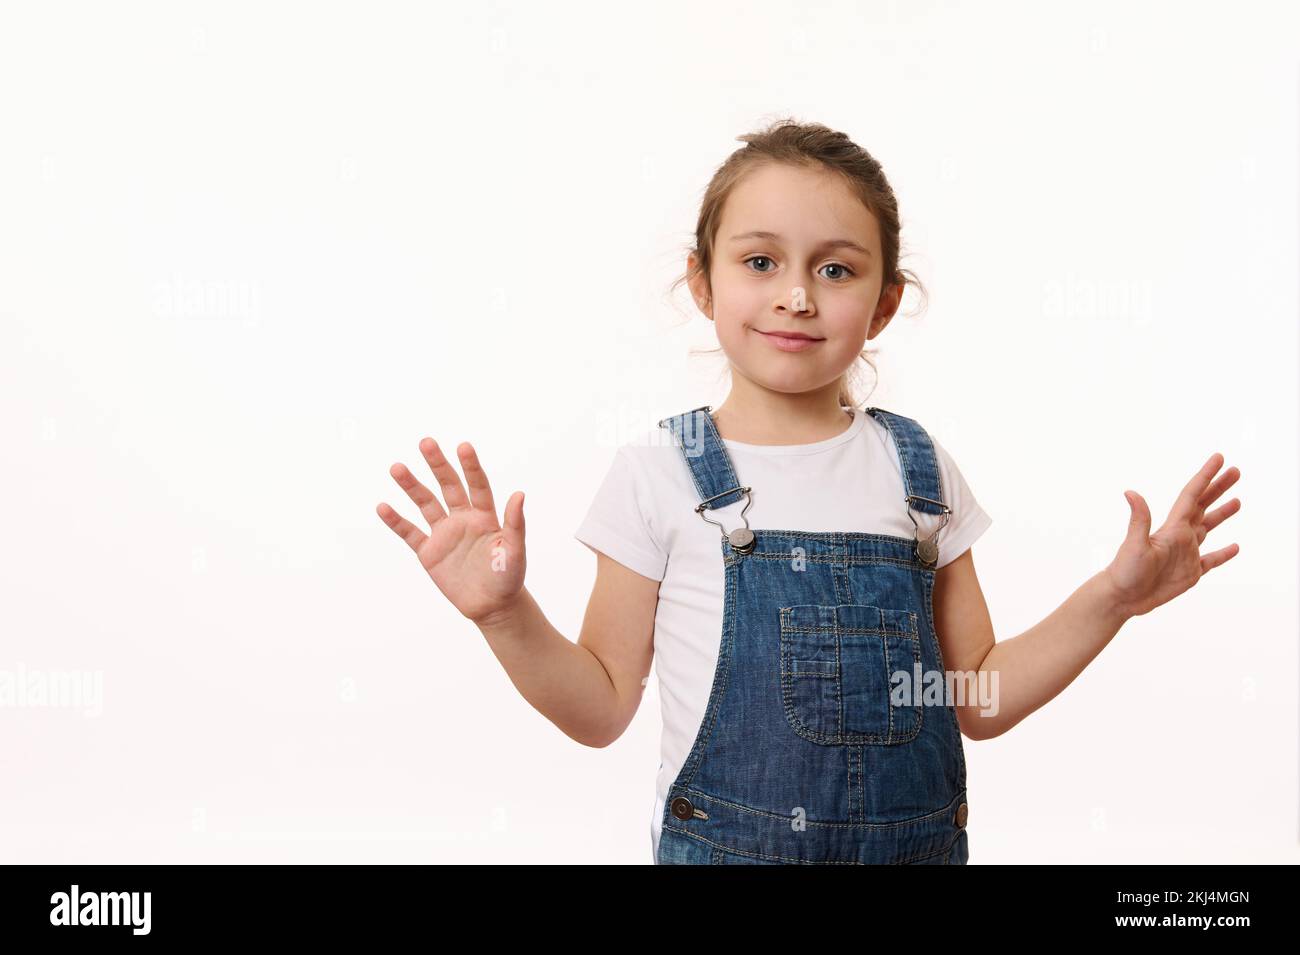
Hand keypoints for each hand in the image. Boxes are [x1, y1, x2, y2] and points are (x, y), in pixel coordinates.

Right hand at [376, 438, 526, 625]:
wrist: (492, 606)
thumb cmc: (509, 578)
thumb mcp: (515, 551)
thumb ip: (515, 524)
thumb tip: (519, 494)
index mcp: (485, 516)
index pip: (477, 485)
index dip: (470, 467)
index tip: (463, 447)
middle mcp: (463, 519)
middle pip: (448, 486)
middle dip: (438, 465)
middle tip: (426, 443)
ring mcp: (444, 534)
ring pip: (425, 504)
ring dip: (412, 486)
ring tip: (397, 468)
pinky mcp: (429, 552)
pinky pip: (410, 533)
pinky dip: (396, 521)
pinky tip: (383, 506)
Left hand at [1104, 453, 1240, 617]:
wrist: (1122, 597)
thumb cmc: (1125, 570)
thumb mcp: (1134, 543)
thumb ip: (1139, 519)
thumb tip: (1130, 492)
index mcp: (1172, 528)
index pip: (1192, 495)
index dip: (1206, 476)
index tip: (1219, 458)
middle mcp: (1181, 536)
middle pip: (1203, 506)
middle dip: (1218, 488)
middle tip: (1235, 471)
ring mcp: (1187, 554)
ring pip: (1208, 528)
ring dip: (1222, 514)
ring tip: (1237, 501)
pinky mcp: (1191, 572)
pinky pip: (1212, 560)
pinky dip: (1224, 554)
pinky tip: (1235, 547)